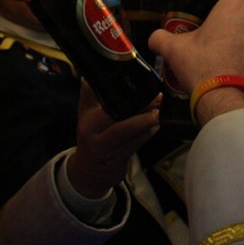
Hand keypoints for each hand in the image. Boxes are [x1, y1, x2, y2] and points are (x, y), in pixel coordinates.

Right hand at [66, 81, 160, 197]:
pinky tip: (157, 123)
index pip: (107, 111)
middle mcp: (99, 138)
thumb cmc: (90, 135)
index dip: (124, 99)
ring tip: (159, 108)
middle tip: (157, 98)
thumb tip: (90, 73)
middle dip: (142, 111)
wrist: (90, 171)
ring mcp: (112, 150)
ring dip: (149, 121)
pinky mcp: (124, 157)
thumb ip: (88, 94)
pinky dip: (150, 132)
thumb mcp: (84, 115)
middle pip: (122, 125)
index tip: (139, 86)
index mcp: (89, 124)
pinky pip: (140, 143)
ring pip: (134, 135)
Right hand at [148, 0, 243, 123]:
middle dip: (243, 32)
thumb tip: (154, 38)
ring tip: (241, 67)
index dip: (222, 22)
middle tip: (227, 53)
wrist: (230, 101)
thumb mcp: (175, 50)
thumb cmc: (204, 67)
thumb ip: (162, 38)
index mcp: (239, 1)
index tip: (215, 37)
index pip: (231, 6)